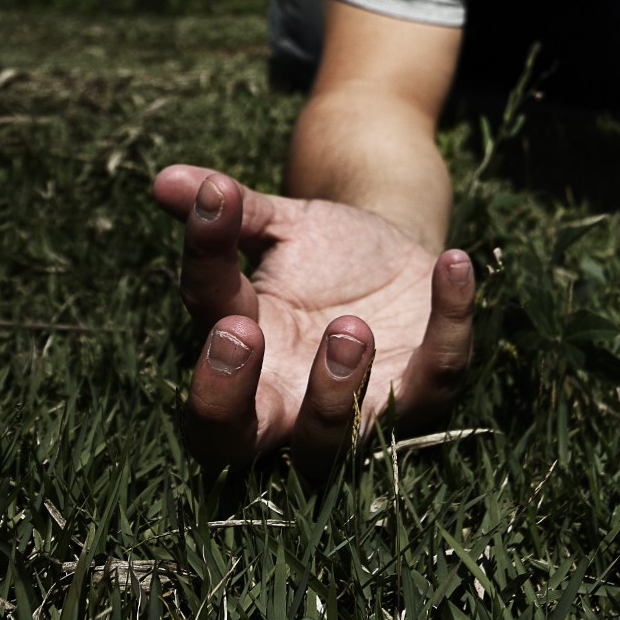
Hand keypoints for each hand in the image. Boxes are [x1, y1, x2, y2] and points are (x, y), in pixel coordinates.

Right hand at [153, 164, 475, 480]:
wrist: (399, 259)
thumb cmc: (324, 251)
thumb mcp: (282, 224)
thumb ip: (233, 210)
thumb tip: (167, 178)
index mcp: (245, 355)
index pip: (203, 339)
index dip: (202, 282)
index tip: (215, 224)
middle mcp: (286, 401)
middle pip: (232, 440)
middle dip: (226, 399)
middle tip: (242, 332)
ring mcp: (355, 409)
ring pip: (332, 441)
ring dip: (337, 391)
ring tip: (351, 325)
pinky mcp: (424, 389)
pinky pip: (440, 372)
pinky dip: (450, 319)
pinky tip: (452, 262)